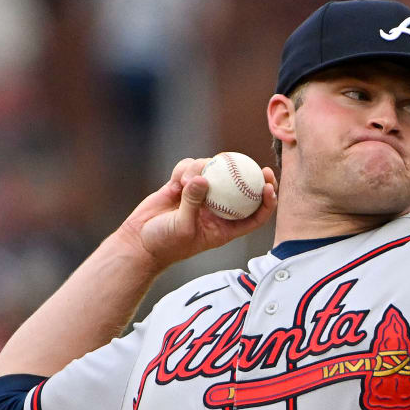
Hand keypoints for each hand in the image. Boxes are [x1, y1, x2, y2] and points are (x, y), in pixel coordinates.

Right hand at [119, 158, 277, 271]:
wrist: (139, 242)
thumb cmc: (165, 244)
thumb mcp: (182, 227)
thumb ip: (193, 202)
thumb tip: (203, 178)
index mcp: (224, 227)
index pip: (254, 215)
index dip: (267, 202)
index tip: (269, 186)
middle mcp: (216, 210)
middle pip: (240, 189)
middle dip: (252, 175)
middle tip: (258, 165)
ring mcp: (200, 195)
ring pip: (213, 172)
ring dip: (202, 170)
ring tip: (186, 181)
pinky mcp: (182, 185)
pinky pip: (190, 168)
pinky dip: (185, 169)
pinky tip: (177, 179)